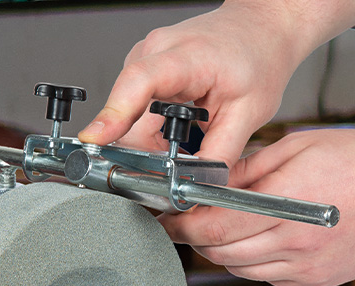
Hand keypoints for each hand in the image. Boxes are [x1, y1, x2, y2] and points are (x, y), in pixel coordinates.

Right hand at [78, 0, 354, 167]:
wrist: (260, 29)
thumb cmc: (258, 58)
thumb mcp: (250, 113)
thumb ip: (220, 154)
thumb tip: (194, 186)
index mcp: (184, 57)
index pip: (138, 84)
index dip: (113, 115)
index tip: (94, 140)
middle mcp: (154, 52)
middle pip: (127, 112)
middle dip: (141, 152)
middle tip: (170, 174)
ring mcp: (145, 59)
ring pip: (129, 116)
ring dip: (150, 143)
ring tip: (187, 144)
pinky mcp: (144, 69)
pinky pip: (135, 110)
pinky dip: (152, 131)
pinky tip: (179, 133)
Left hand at [158, 129, 354, 285]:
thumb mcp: (301, 147)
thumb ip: (252, 167)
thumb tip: (216, 181)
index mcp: (285, 202)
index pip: (212, 226)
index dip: (181, 224)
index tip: (167, 215)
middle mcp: (293, 241)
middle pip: (219, 253)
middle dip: (195, 237)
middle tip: (188, 218)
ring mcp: (305, 266)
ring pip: (239, 268)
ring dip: (221, 251)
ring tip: (224, 226)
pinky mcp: (316, 279)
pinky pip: (267, 276)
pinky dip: (251, 261)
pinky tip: (259, 238)